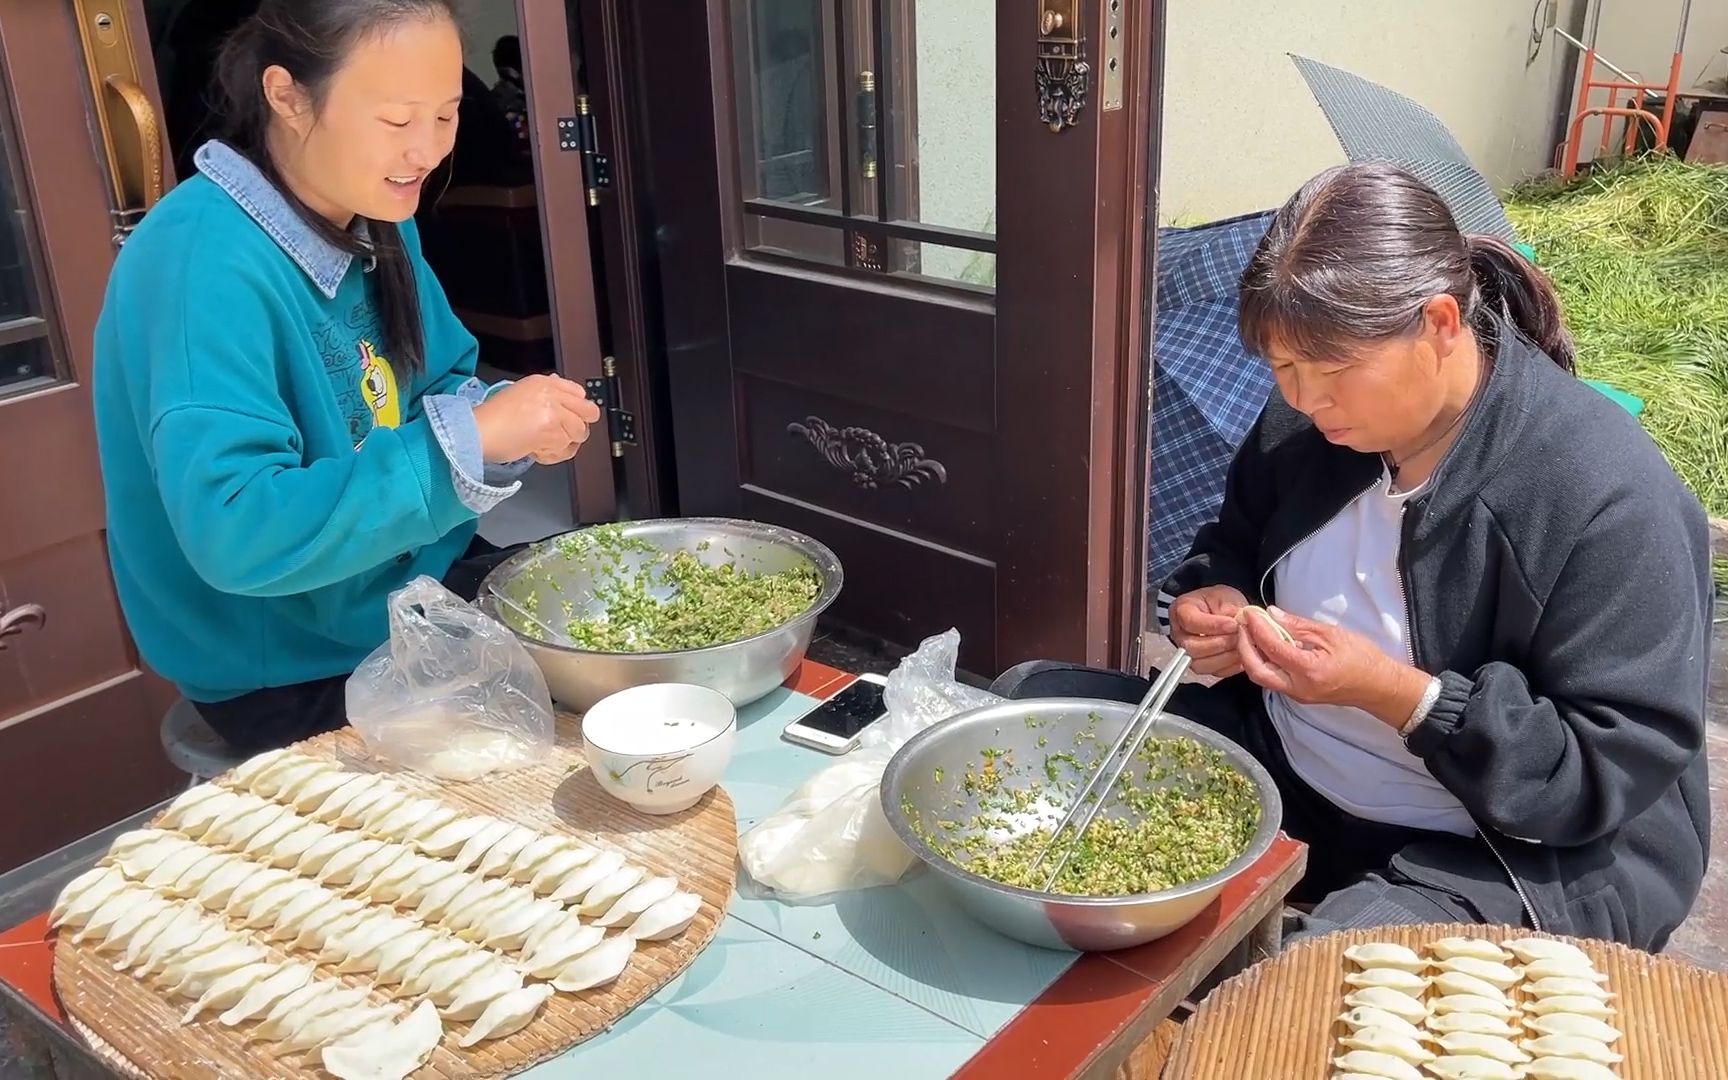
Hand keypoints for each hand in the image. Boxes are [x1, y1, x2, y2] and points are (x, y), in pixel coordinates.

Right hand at [472, 375, 601, 464]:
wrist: (479, 431)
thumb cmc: (493, 417)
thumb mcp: (520, 394)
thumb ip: (546, 396)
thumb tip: (566, 400)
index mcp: (544, 382)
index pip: (579, 392)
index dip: (577, 408)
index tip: (571, 417)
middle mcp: (552, 394)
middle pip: (589, 411)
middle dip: (579, 425)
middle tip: (565, 433)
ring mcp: (554, 413)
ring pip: (579, 433)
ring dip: (564, 443)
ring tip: (544, 443)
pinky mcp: (553, 433)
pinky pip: (566, 449)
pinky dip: (554, 455)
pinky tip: (538, 450)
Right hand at [1168, 585, 1249, 677]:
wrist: (1222, 611)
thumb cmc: (1220, 601)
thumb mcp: (1226, 597)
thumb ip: (1230, 611)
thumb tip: (1240, 624)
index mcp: (1181, 610)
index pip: (1191, 622)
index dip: (1213, 625)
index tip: (1233, 624)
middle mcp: (1179, 634)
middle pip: (1192, 647)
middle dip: (1220, 643)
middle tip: (1240, 636)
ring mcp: (1188, 652)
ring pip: (1201, 664)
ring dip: (1226, 656)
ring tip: (1242, 645)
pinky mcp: (1202, 665)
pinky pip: (1214, 672)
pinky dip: (1230, 666)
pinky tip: (1242, 655)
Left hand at [1237, 606, 1430, 726]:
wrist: (1379, 686)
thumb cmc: (1362, 658)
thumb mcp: (1331, 634)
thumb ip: (1298, 625)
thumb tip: (1272, 614)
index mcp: (1309, 670)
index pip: (1273, 648)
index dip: (1257, 628)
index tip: (1250, 613)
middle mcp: (1298, 687)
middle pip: (1257, 669)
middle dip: (1244, 646)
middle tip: (1243, 624)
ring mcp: (1297, 694)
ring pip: (1262, 677)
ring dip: (1250, 654)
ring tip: (1250, 632)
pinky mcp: (1297, 695)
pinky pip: (1272, 679)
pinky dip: (1263, 661)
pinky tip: (1264, 645)